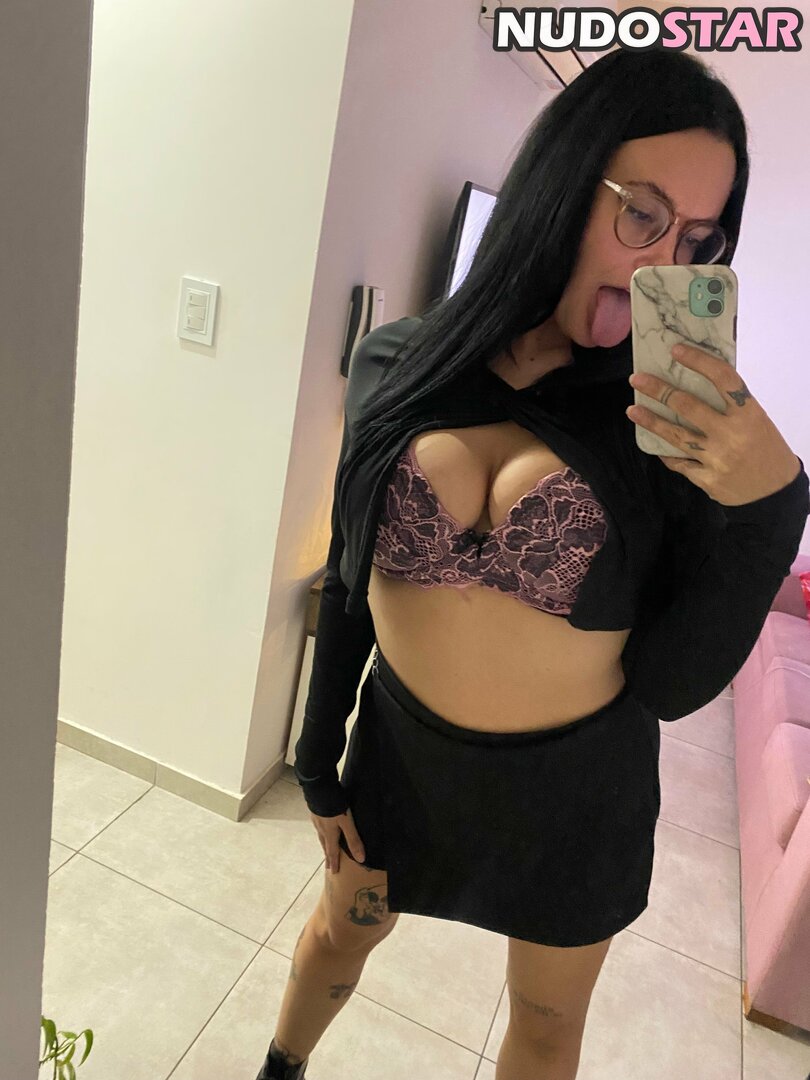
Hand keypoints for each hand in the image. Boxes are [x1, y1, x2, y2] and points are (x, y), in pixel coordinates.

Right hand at [310, 807, 365, 873]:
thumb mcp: (347, 823)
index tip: (333, 872)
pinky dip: (323, 832)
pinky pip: (320, 827)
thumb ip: (353, 839)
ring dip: (324, 844)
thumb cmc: (334, 806)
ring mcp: (317, 820)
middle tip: (328, 865)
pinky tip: (323, 827)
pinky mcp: (315, 811)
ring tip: (326, 848)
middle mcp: (321, 829)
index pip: (332, 852)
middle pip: (325, 845)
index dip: (334, 862)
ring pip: (321, 836)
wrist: (319, 788)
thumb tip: (361, 859)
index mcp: (329, 834)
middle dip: (328, 855)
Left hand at [626, 342, 799, 505]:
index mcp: (749, 414)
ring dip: (651, 421)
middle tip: (637, 379)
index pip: (723, 378)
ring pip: (676, 435)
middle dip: (658, 390)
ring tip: (632, 410)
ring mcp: (716, 458)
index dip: (698, 361)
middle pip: (687, 406)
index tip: (676, 351)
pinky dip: (666, 452)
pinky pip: (679, 462)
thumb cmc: (766, 450)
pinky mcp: (706, 479)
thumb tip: (697, 383)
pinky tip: (653, 444)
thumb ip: (732, 406)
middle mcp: (731, 434)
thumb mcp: (757, 421)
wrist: (773, 495)